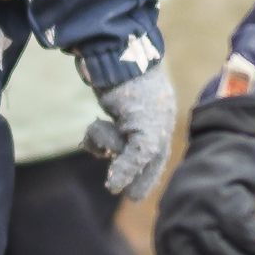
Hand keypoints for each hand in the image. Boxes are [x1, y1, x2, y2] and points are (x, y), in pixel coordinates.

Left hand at [90, 64, 181, 206]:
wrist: (119, 57)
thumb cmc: (140, 97)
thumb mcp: (145, 136)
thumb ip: (134, 164)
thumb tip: (114, 188)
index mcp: (162, 130)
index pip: (155, 162)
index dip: (144, 180)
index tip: (134, 197)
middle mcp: (148, 126)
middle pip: (133, 158)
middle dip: (123, 167)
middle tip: (117, 187)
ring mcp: (128, 118)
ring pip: (113, 147)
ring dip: (104, 144)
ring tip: (100, 128)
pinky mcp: (111, 111)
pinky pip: (102, 134)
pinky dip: (96, 136)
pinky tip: (92, 127)